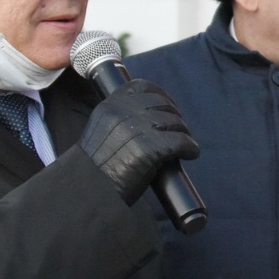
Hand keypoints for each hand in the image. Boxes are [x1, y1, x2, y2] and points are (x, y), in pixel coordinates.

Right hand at [78, 80, 199, 204]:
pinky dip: (190, 147)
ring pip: (174, 122)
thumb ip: (120, 122)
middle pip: (162, 104)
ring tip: (186, 145)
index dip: (161, 95)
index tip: (170, 106)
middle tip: (179, 131)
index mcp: (109, 106)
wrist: (88, 191)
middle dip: (175, 117)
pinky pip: (181, 141)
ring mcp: (137, 128)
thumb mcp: (101, 133)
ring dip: (184, 133)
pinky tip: (191, 153)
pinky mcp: (150, 147)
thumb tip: (151, 120)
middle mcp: (123, 112)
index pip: (141, 86)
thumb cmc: (95, 170)